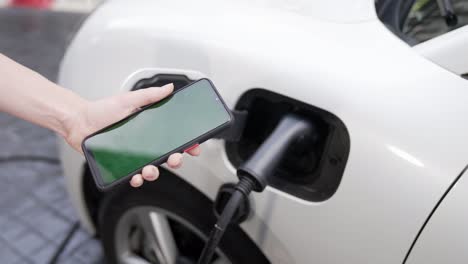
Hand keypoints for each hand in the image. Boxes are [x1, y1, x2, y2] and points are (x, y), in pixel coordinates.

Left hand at [64, 83, 200, 186]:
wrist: (78, 122)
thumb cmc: (101, 110)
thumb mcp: (128, 99)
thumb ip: (150, 95)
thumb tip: (169, 88)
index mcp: (149, 128)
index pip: (173, 137)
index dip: (186, 143)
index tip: (194, 145)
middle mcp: (143, 143)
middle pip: (166, 155)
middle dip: (175, 160)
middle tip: (175, 158)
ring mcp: (133, 155)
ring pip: (152, 169)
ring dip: (155, 172)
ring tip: (150, 169)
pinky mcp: (121, 165)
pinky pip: (133, 176)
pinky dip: (137, 179)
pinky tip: (136, 177)